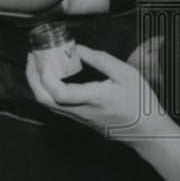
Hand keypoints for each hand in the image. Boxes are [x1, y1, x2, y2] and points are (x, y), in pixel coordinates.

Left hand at [26, 44, 168, 140]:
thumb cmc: (140, 101)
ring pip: (47, 104)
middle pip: (44, 100)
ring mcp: (78, 118)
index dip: (45, 75)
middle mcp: (80, 111)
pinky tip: (53, 76)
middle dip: (32, 77)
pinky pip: (56, 106)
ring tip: (39, 63)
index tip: (42, 56)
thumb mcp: (126, 74)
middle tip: (32, 56)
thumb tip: (77, 49)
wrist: (147, 131)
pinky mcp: (80, 119)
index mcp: (93, 99)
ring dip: (37, 83)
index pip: (59, 93)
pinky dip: (47, 89)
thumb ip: (100, 60)